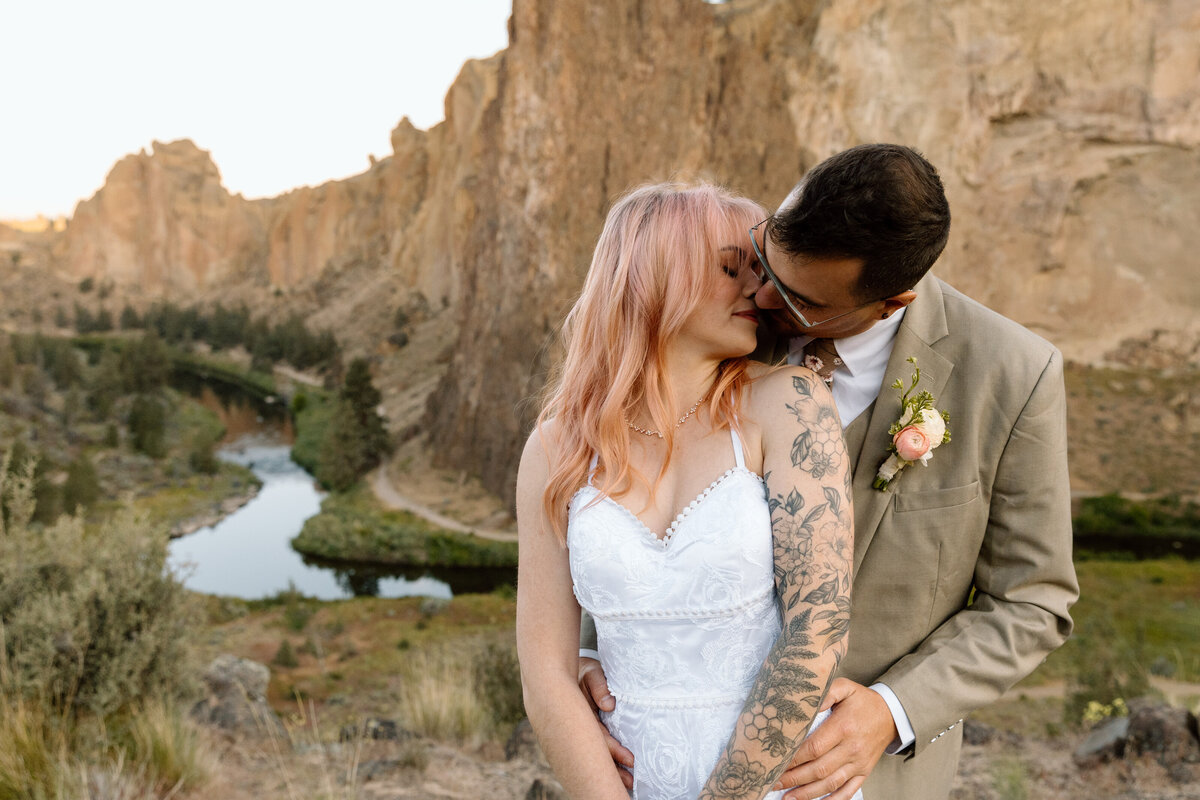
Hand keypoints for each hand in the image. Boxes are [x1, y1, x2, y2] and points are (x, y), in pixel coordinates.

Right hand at [579, 656, 634, 789]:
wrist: (563, 671)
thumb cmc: (583, 671)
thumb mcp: (591, 672)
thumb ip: (600, 686)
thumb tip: (609, 705)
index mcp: (580, 714)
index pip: (600, 737)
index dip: (615, 751)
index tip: (631, 761)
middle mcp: (579, 728)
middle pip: (597, 752)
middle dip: (613, 768)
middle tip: (631, 782)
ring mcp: (579, 732)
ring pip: (595, 754)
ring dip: (611, 768)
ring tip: (628, 782)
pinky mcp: (582, 733)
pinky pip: (594, 750)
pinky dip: (605, 762)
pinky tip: (615, 772)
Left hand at [775, 678, 897, 799]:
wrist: (892, 714)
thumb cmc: (862, 700)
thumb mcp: (845, 687)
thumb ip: (825, 692)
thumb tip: (806, 702)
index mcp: (843, 727)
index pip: (814, 747)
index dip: (794, 758)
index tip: (775, 762)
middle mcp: (851, 748)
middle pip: (819, 769)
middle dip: (794, 778)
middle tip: (774, 782)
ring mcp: (859, 763)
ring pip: (830, 784)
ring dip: (807, 793)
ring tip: (787, 797)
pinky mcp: (864, 772)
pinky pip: (848, 791)